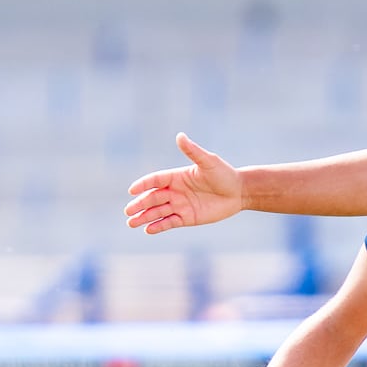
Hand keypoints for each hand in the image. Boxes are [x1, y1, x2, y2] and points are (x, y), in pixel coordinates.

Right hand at [126, 133, 243, 233]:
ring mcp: (180, 205)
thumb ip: (193, 151)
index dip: (143, 184)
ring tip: (131, 223)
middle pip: (153, 198)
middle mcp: (175, 191)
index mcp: (176, 176)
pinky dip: (159, 226)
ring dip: (144, 217)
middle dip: (140, 204)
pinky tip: (148, 230)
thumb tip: (180, 136)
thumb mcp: (208, 162)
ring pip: (158, 212)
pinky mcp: (187, 218)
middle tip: (128, 211)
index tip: (132, 190)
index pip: (155, 180)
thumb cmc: (224, 174)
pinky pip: (169, 222)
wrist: (239, 192)